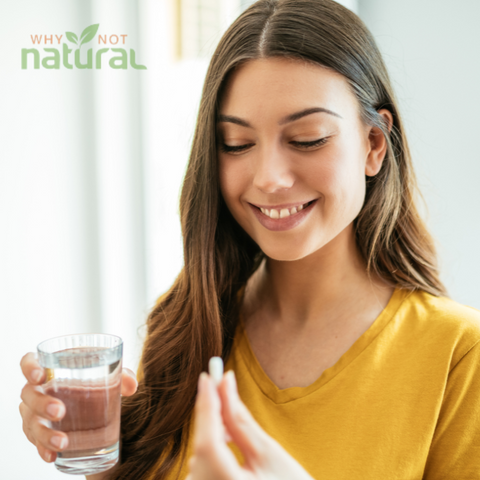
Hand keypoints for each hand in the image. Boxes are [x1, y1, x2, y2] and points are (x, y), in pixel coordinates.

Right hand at [19, 352, 137, 463]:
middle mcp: (38, 390)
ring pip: (30, 421)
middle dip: (41, 404)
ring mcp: (35, 412)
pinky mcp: (39, 431)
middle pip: (28, 394)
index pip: (30, 362)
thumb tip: (132, 386)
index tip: (41, 376)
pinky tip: (53, 456)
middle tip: (60, 412)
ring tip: (63, 442)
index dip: (30, 367)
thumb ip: (122, 375)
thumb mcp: (109, 375)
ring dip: (44, 433)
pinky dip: (43, 449)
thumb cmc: (95, 381)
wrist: (92, 405)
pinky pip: (35, 441)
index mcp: (51, 368)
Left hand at [186, 370, 313, 479]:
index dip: (206, 402)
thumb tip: (226, 382)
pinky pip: (202, 469)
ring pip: (200, 456)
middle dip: (210, 413)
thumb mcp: (269, 453)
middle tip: (218, 382)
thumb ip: (241, 417)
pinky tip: (225, 438)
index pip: (207, 437)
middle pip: (201, 445)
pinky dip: (211, 450)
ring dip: (211, 431)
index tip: (207, 375)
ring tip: (226, 409)